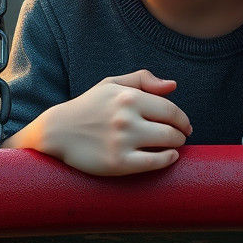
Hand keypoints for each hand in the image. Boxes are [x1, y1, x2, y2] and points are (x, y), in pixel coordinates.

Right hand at [6, 70, 190, 175]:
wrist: (57, 131)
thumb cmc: (88, 106)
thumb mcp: (112, 84)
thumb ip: (143, 80)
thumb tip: (173, 85)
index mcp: (129, 97)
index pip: (170, 109)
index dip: (182, 119)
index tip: (185, 125)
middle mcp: (127, 118)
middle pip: (172, 128)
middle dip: (181, 133)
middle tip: (181, 137)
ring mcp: (122, 142)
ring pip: (167, 145)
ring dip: (176, 146)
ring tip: (174, 146)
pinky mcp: (117, 163)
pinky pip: (154, 163)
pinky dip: (168, 160)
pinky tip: (170, 157)